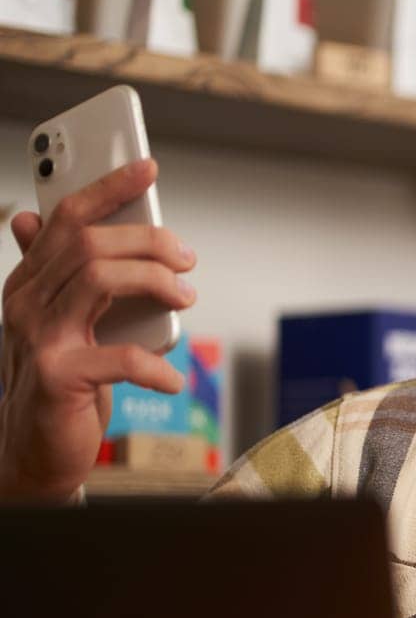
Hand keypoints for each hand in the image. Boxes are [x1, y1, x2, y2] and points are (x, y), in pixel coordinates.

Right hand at [0, 159, 196, 501]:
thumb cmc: (61, 381)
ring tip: (185, 297)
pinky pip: (119, 357)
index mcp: (30, 282)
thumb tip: (34, 219)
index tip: (147, 168)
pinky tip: (172, 380)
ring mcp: (38, 339)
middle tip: (187, 260)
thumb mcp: (61, 321)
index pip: (65, 218)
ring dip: (155, 282)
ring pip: (99, 279)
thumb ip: (59, 274)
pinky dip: (155, 366)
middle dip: (148, 241)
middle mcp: (27, 303)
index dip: (107, 188)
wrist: (36, 450)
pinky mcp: (58, 378)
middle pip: (90, 244)